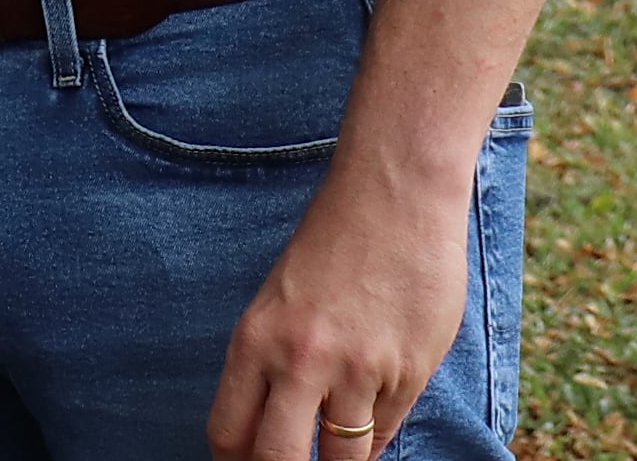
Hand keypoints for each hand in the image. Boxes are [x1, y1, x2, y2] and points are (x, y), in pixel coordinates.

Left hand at [208, 179, 467, 459]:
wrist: (395, 201)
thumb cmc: (332, 245)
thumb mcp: (279, 302)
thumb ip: (274, 365)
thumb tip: (275, 427)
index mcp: (254, 340)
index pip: (228, 432)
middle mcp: (300, 361)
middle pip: (277, 459)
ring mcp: (357, 372)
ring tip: (335, 459)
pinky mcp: (407, 374)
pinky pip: (386, 433)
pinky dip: (376, 440)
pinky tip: (369, 435)